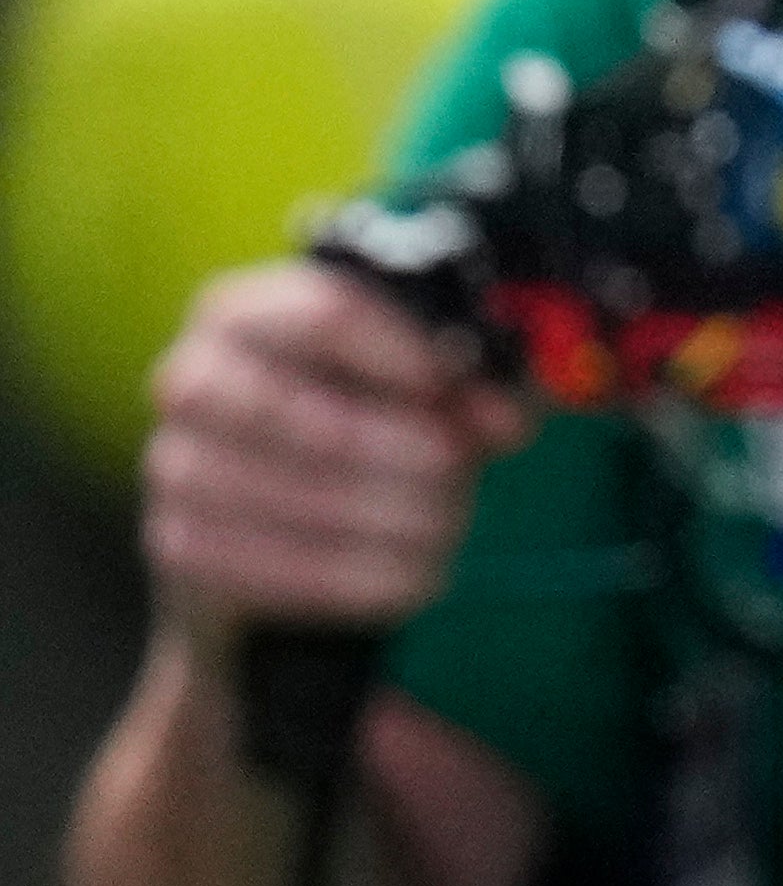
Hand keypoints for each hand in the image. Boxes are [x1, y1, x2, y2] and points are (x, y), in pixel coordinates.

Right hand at [136, 263, 529, 657]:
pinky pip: (281, 569)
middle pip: (308, 417)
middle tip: (460, 467)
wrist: (276, 514)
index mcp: (247, 310)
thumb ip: (472, 382)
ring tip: (449, 518)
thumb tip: (506, 419)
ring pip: (297, 498)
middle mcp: (191, 378)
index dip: (404, 353)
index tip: (455, 386)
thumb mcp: (422, 378)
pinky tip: (416, 569)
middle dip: (403, 450)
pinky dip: (364, 575)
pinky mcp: (180, 543)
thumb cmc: (363, 414)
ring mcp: (174, 464)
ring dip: (392, 517)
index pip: (327, 314)